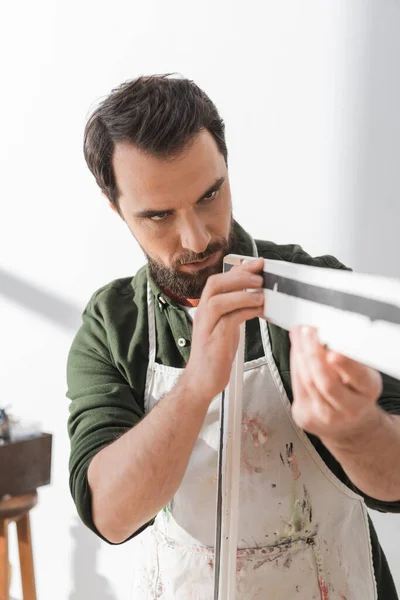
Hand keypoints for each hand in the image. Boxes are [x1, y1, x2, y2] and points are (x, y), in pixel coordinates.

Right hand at [183, 258, 264, 401]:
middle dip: (240, 276)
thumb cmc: (215, 353)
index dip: (239, 269)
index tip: (257, 264)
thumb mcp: (226, 324)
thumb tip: (254, 293)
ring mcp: (207, 326)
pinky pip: (229, 319)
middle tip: (260, 277)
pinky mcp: (214, 339)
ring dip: (243, 293)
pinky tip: (258, 310)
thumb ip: (235, 308)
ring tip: (261, 294)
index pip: (219, 279)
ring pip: (219, 300)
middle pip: (215, 283)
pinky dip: (245, 311)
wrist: (202, 379)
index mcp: (206, 307)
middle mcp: (203, 313)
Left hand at [289, 326, 382, 447]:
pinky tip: (296, 349)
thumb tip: (324, 329)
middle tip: (308, 331)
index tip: (333, 351)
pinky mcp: (307, 418)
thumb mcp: (358, 371)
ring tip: (298, 334)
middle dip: (314, 353)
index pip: (359, 377)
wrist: (349, 426)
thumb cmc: (353, 390)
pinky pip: (297, 386)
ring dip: (300, 354)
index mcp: (368, 390)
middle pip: (327, 382)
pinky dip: (295, 364)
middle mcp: (350, 408)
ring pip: (308, 382)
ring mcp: (327, 416)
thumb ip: (343, 353)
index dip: (346, 365)